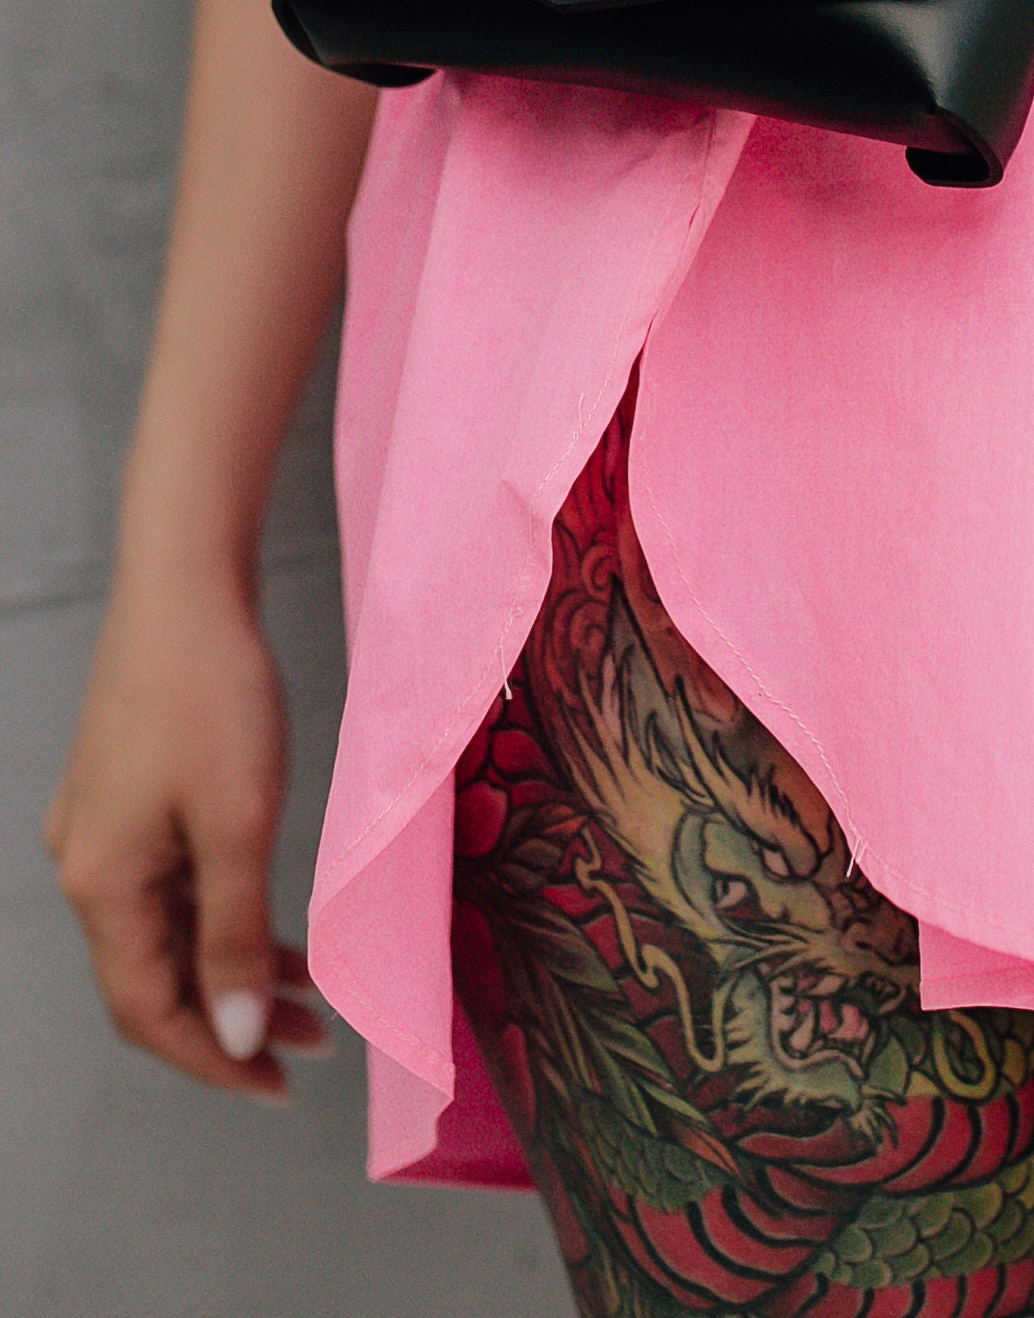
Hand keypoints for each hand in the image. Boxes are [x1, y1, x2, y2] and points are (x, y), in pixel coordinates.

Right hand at [46, 567, 329, 1098]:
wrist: (185, 584)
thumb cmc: (212, 695)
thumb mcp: (237, 824)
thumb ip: (233, 934)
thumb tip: (230, 1034)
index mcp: (101, 884)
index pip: (148, 1010)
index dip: (212, 1058)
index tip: (278, 1085)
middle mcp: (86, 864)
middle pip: (154, 976)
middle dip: (231, 1017)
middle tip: (311, 1042)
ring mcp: (102, 827)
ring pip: (166, 929)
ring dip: (232, 964)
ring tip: (308, 991)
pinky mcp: (126, 792)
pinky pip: (171, 882)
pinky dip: (221, 911)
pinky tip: (272, 921)